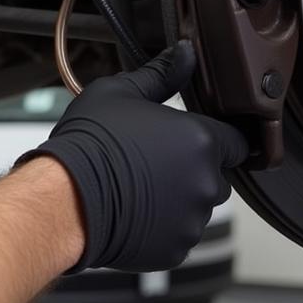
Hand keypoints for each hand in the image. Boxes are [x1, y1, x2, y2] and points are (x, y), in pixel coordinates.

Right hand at [18, 41, 249, 272]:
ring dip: (178, 198)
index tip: (193, 138)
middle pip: (216, 175)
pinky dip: (162, 225)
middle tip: (153, 159)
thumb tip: (186, 53)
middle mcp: (205, 182)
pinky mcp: (176, 249)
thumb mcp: (121, 92)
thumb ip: (161, 74)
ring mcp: (192, 219)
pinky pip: (178, 234)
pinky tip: (133, 209)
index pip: (237, 140)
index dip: (217, 137)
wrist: (64, 198)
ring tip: (138, 186)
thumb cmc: (90, 144)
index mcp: (200, 140)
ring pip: (197, 206)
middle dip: (192, 168)